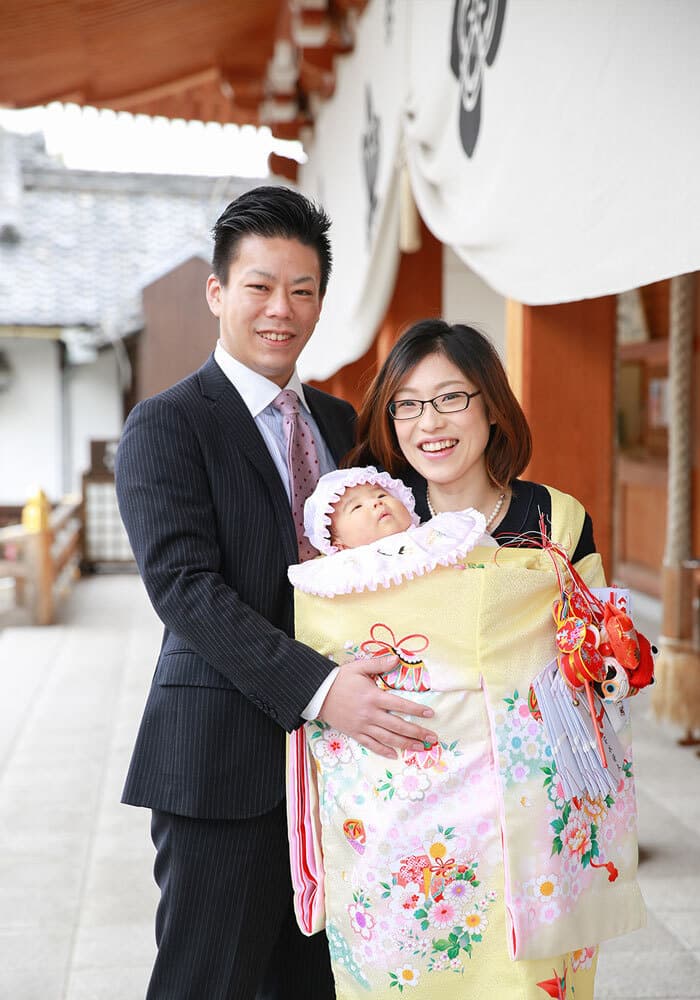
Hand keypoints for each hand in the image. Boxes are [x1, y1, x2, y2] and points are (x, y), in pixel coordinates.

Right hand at [318, 655, 436, 758]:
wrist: (318, 694)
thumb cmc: (340, 679)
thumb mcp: (358, 667)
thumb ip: (378, 664)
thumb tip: (397, 658)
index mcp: (373, 696)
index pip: (400, 704)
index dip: (416, 710)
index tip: (430, 714)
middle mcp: (370, 713)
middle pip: (398, 725)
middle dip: (417, 732)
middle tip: (432, 737)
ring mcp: (362, 726)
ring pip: (388, 738)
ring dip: (405, 744)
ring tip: (420, 748)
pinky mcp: (355, 733)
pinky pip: (371, 744)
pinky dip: (383, 751)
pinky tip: (395, 755)